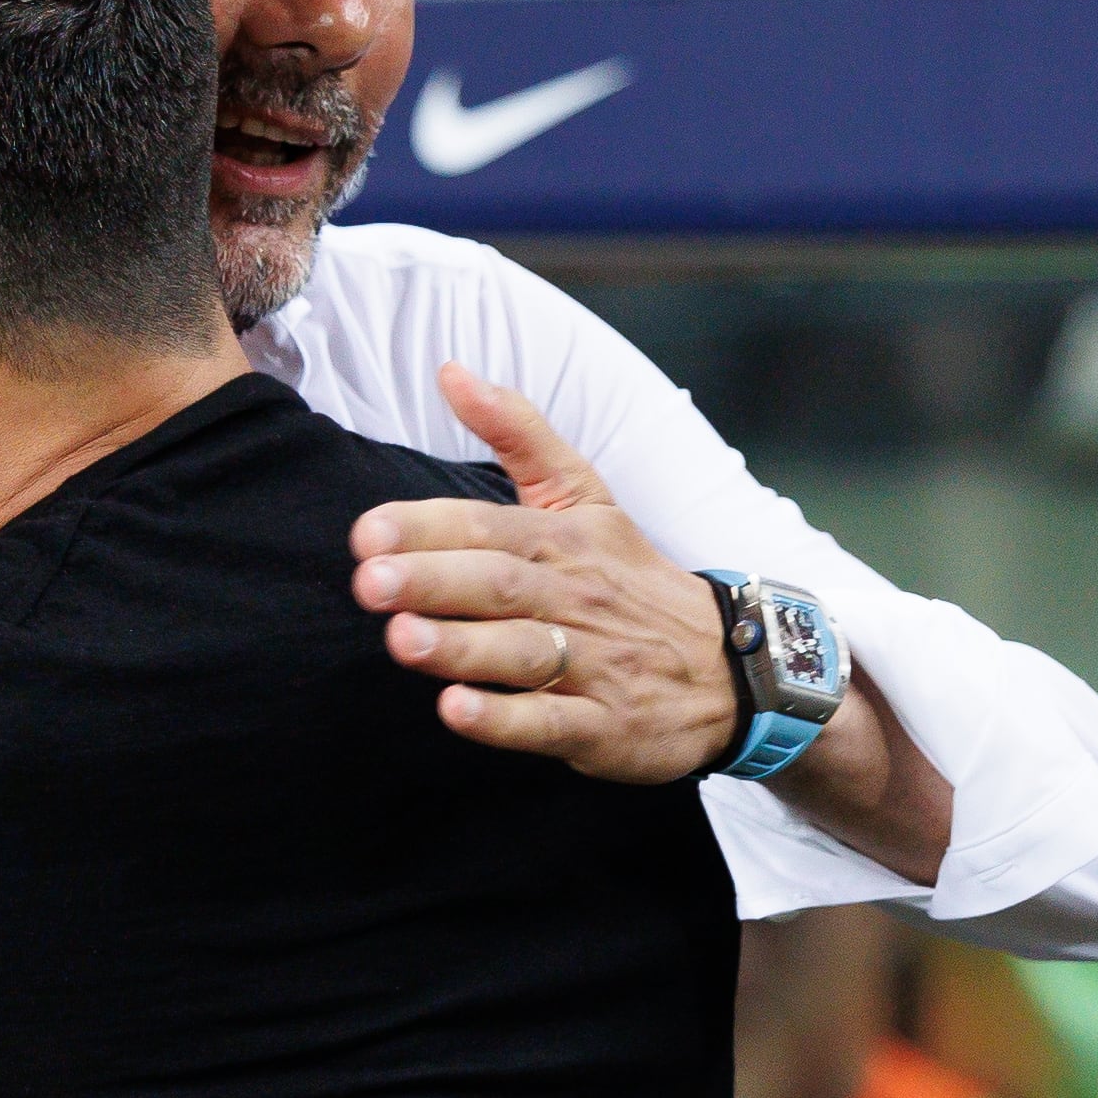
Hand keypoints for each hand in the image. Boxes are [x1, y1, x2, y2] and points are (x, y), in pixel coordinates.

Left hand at [350, 366, 741, 783]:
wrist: (731, 667)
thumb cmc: (630, 578)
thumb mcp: (585, 497)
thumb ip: (519, 433)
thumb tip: (450, 371)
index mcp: (563, 540)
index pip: (489, 526)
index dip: (427, 528)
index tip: (367, 532)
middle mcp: (576, 598)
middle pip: (500, 585)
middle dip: (432, 582)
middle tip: (370, 583)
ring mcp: (593, 665)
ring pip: (523, 653)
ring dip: (461, 648)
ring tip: (402, 641)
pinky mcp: (604, 727)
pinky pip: (552, 724)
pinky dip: (505, 720)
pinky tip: (457, 711)